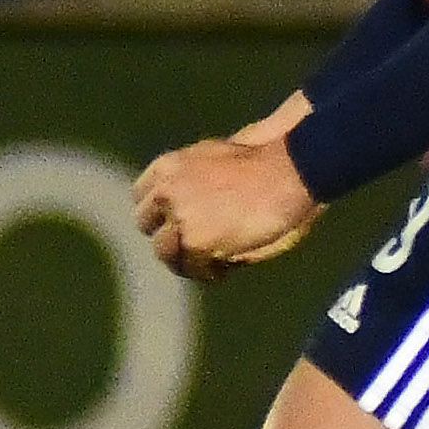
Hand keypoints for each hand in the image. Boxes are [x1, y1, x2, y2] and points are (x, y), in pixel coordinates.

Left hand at [134, 132, 319, 281]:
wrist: (287, 171)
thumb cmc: (262, 160)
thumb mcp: (214, 156)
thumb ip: (192, 178)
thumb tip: (189, 198)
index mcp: (168, 166)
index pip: (141, 196)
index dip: (160, 211)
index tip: (175, 219)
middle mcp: (165, 192)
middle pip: (145, 225)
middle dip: (168, 233)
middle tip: (192, 243)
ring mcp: (178, 219)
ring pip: (165, 252)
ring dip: (185, 257)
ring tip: (210, 262)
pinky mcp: (196, 244)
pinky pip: (194, 269)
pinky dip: (209, 272)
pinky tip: (226, 268)